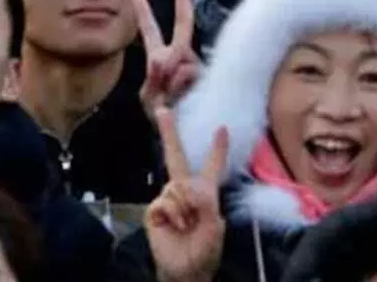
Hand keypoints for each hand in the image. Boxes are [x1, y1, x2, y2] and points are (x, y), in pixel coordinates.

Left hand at [135, 0, 201, 121]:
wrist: (185, 135)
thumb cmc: (164, 117)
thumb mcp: (149, 100)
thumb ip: (152, 79)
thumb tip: (162, 60)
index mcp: (161, 59)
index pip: (151, 34)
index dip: (145, 15)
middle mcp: (182, 57)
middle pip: (182, 25)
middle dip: (183, 0)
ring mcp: (196, 64)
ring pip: (181, 58)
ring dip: (170, 79)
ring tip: (170, 98)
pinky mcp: (207, 75)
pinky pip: (188, 72)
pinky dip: (179, 85)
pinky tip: (182, 97)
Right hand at [146, 112, 227, 281]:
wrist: (185, 270)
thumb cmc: (205, 250)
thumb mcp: (215, 226)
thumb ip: (206, 202)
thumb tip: (188, 187)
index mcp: (206, 192)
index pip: (212, 166)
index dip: (218, 148)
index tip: (222, 128)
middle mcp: (185, 190)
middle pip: (176, 156)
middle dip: (170, 133)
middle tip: (163, 111)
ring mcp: (168, 199)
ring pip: (176, 186)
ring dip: (186, 208)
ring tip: (188, 226)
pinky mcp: (154, 209)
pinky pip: (165, 201)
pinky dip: (174, 214)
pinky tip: (175, 227)